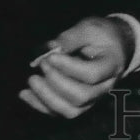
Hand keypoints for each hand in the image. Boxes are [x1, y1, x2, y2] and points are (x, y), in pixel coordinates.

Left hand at [19, 16, 134, 118]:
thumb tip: (48, 49)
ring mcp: (92, 99)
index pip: (91, 75)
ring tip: (32, 80)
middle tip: (42, 65)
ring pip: (70, 110)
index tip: (51, 56)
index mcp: (111, 66)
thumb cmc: (102, 35)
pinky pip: (59, 112)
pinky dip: (40, 105)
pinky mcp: (78, 104)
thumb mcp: (90, 28)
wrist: (113, 47)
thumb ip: (71, 37)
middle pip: (81, 97)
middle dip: (56, 83)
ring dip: (46, 98)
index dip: (69, 68)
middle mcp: (104, 88)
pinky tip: (25, 94)